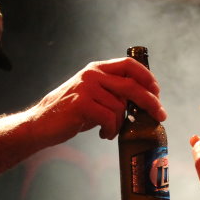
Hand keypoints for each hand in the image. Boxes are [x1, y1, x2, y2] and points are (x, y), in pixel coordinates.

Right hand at [28, 57, 166, 144]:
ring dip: (120, 124)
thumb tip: (140, 102)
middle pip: (132, 85)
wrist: (40, 125)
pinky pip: (109, 119)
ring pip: (120, 107)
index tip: (157, 92)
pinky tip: (103, 135)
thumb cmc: (68, 113)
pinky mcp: (82, 104)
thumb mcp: (91, 95)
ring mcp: (87, 88)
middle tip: (160, 115)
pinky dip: (110, 130)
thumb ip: (111, 93)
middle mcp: (92, 74)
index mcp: (96, 69)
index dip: (147, 77)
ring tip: (110, 131)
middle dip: (150, 102)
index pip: (129, 64)